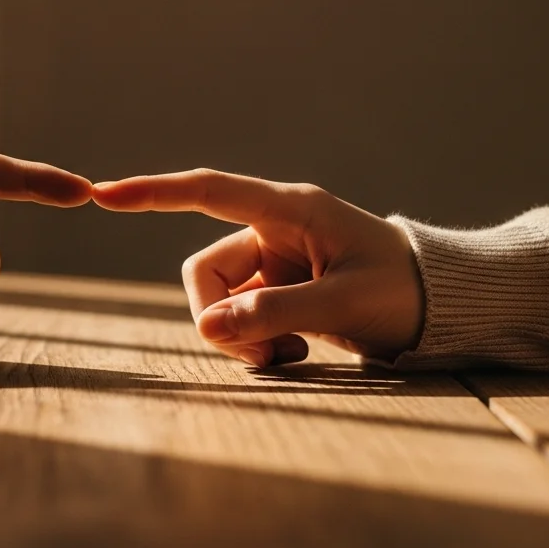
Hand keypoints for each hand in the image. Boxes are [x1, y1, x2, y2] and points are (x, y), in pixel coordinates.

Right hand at [93, 169, 423, 367]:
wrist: (444, 307)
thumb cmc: (406, 291)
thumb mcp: (344, 302)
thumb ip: (275, 312)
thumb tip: (209, 326)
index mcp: (291, 210)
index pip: (208, 192)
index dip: (154, 193)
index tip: (104, 194)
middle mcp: (273, 230)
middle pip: (205, 272)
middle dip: (220, 320)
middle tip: (264, 356)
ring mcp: (273, 264)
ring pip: (218, 301)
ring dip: (241, 338)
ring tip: (289, 356)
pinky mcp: (277, 293)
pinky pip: (239, 319)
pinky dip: (257, 344)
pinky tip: (296, 353)